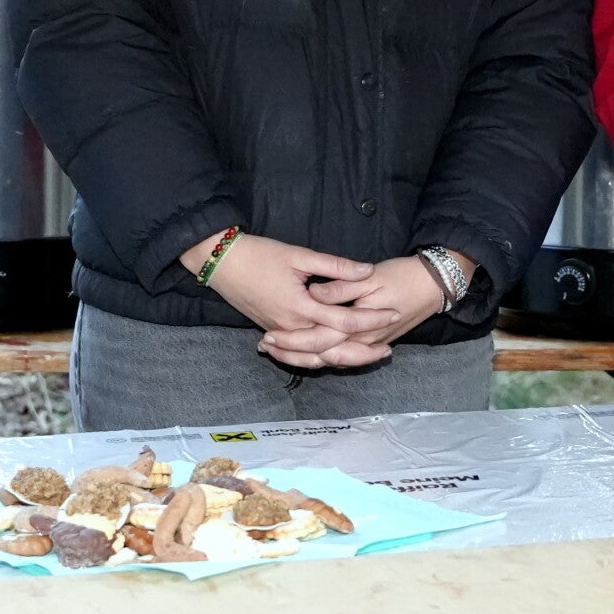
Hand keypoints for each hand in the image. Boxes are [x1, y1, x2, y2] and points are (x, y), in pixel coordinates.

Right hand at [184, 234, 388, 357]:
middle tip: (388, 348)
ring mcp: (280, 333)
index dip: (371, 318)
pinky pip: (299, 354)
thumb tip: (368, 270)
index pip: (344, 320)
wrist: (219, 262)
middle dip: (362, 350)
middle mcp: (291, 327)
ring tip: (368, 357)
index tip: (393, 313)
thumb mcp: (299, 255)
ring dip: (342, 359)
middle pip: (333, 348)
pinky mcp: (273, 332)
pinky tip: (334, 358)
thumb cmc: (260, 254)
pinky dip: (318, 359)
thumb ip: (335, 266)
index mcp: (300, 307)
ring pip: (315, 357)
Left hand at [264, 254, 460, 369]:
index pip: (318, 341)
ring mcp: (368, 345)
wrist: (435, 284)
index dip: (291, 341)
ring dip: (304, 358)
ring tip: (278, 351)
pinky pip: (344, 356)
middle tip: (264, 345)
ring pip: (331, 360)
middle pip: (321, 356)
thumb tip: (313, 294)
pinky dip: (323, 356)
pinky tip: (308, 352)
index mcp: (359, 326)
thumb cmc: (404, 276)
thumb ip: (340, 288)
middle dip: (291, 354)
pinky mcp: (372, 342)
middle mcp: (362, 342)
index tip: (267, 335)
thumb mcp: (371, 277)